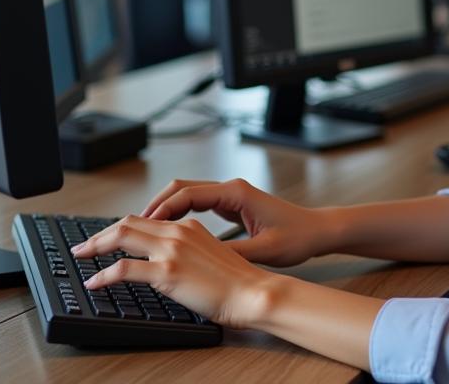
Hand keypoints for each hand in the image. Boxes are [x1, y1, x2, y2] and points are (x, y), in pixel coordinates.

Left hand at [70, 214, 271, 328]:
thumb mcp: (210, 256)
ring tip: (81, 256)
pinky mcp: (168, 271)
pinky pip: (125, 269)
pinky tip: (94, 282)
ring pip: (122, 236)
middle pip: (128, 222)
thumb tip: (165, 263)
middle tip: (84, 246)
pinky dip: (104, 274)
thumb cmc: (237, 282)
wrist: (252, 292)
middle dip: (101, 233)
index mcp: (188, 226)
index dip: (120, 228)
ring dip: (96, 245)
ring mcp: (172, 250)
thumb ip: (187, 252)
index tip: (105, 239)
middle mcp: (178, 232)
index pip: (145, 220)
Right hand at [141, 177, 334, 266]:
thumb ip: (231, 253)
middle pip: (181, 188)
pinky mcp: (232, 205)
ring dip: (165, 209)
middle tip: (131, 226)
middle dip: (155, 205)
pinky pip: (197, 204)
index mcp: (235, 193)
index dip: (161, 209)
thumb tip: (199, 260)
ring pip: (187, 194)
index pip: (187, 194)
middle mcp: (230, 188)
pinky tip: (167, 232)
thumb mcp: (263, 250)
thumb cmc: (296, 237)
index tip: (141, 225)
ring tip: (142, 231)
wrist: (316, 231)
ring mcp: (230, 195)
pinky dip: (178, 214)